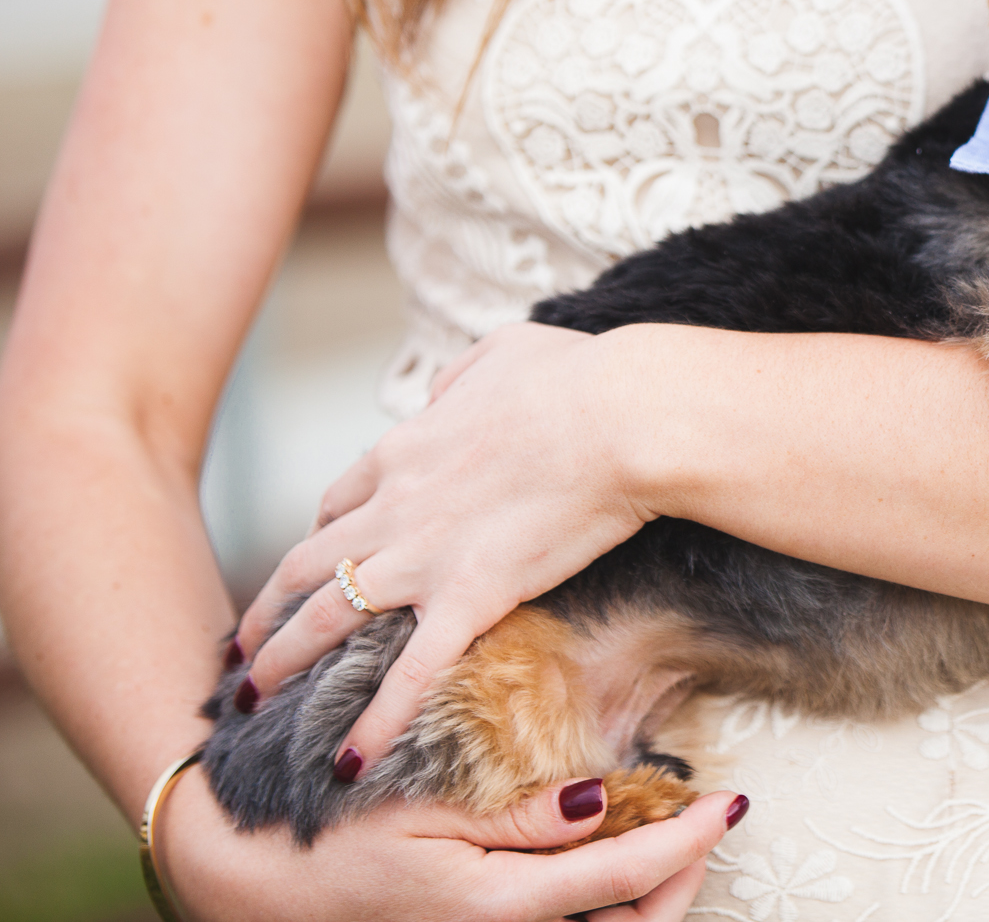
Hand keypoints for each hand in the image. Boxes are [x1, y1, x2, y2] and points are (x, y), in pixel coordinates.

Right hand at [162, 762, 744, 921]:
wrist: (255, 885)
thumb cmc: (331, 836)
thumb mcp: (423, 808)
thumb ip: (518, 816)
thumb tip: (600, 803)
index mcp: (496, 907)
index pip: (624, 880)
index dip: (687, 841)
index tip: (729, 802)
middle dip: (682, 879)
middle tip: (705, 821)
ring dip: (649, 895)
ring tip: (670, 834)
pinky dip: (605, 904)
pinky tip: (606, 853)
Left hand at [235, 322, 656, 771]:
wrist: (620, 415)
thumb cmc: (580, 377)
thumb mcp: (505, 353)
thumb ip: (462, 376)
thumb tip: (446, 391)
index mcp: (405, 449)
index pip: (338, 503)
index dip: (318, 539)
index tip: (311, 568)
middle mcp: (394, 506)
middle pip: (307, 565)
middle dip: (268, 610)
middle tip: (242, 649)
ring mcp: (425, 556)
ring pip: (328, 619)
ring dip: (284, 662)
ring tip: (254, 701)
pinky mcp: (471, 597)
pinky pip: (410, 673)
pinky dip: (373, 722)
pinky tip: (349, 761)